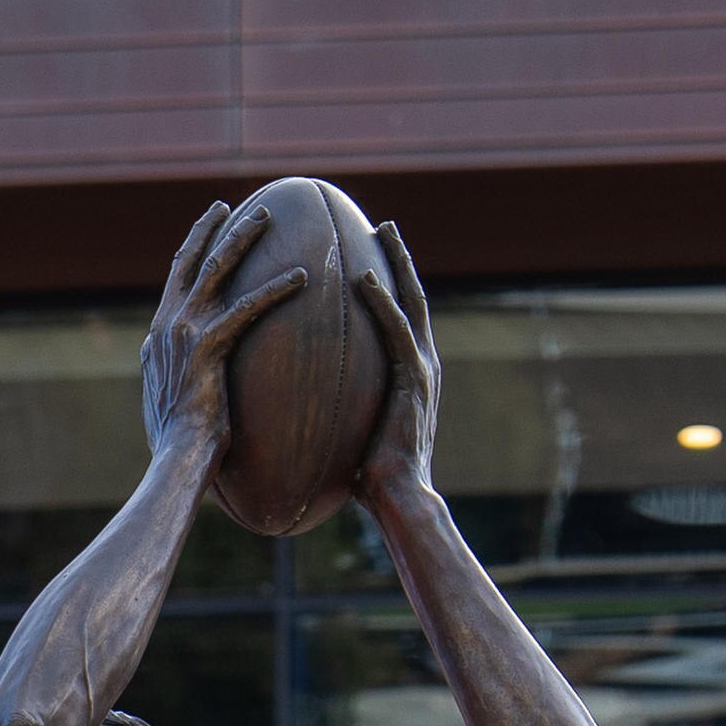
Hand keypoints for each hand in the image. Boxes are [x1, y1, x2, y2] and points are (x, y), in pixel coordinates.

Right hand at [139, 196, 305, 467]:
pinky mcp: (207, 346)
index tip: (206, 229)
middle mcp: (167, 325)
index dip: (190, 251)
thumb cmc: (182, 447)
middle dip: (210, 228)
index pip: (175, 281)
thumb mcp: (171, 406)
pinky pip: (247, 307)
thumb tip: (185, 384)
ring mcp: (184, 331)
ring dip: (242, 237)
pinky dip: (275, 289)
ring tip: (267, 217)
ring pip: (216, 269)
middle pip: (190, 261)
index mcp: (159, 337)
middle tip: (229, 205)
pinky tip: (302, 277)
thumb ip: (177, 382)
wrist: (177, 459)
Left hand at [357, 219, 443, 513]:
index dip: (391, 285)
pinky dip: (383, 300)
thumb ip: (339, 410)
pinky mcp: (414, 379)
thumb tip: (302, 407)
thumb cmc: (370, 480)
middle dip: (401, 259)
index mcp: (410, 375)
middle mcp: (422, 365)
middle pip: (413, 298)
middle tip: (385, 225)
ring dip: (398, 264)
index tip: (373, 254)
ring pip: (412, 303)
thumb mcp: (352, 433)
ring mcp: (422, 370)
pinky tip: (364, 275)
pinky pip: (397, 330)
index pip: (402, 319)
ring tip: (383, 231)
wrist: (399, 499)